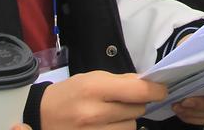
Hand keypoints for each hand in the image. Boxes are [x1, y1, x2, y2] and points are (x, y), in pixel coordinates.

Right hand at [40, 71, 166, 128]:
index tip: (161, 90)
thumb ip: (121, 81)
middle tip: (124, 100)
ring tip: (112, 114)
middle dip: (137, 103)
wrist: (42, 115)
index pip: (138, 92)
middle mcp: (95, 113)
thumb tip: (148, 83)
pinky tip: (108, 124)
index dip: (155, 90)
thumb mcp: (93, 77)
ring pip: (131, 126)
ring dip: (128, 120)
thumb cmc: (70, 92)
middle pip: (138, 110)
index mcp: (95, 89)